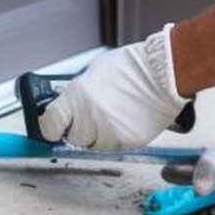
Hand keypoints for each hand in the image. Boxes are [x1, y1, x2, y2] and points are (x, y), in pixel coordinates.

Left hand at [37, 25, 190, 150]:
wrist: (164, 74)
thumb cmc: (133, 67)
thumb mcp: (94, 72)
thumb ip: (77, 93)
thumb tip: (67, 107)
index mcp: (78, 96)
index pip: (50, 124)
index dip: (50, 127)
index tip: (53, 128)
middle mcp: (90, 116)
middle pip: (73, 139)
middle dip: (80, 130)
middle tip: (91, 116)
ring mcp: (109, 132)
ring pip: (94, 145)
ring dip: (99, 135)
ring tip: (114, 114)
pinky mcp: (127, 142)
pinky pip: (114, 147)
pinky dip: (117, 137)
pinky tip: (126, 119)